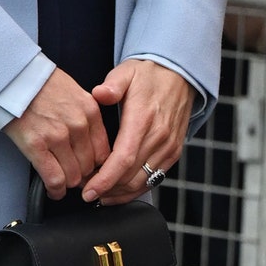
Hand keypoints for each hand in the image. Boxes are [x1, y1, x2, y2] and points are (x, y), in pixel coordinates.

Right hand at [4, 66, 108, 196]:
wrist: (14, 76)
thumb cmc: (40, 84)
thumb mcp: (75, 93)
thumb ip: (86, 117)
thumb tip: (89, 145)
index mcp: (90, 112)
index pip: (104, 152)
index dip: (96, 166)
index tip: (88, 170)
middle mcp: (78, 125)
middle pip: (89, 167)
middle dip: (81, 175)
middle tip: (71, 175)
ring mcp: (58, 136)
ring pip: (73, 176)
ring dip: (67, 182)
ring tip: (60, 182)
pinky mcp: (37, 145)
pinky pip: (54, 178)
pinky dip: (56, 190)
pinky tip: (54, 190)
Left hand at [83, 61, 193, 203]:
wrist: (180, 76)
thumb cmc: (149, 75)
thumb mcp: (127, 72)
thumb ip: (112, 85)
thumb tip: (99, 93)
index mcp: (143, 119)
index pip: (123, 159)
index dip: (104, 180)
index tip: (88, 191)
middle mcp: (159, 137)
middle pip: (130, 176)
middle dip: (106, 190)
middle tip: (85, 192)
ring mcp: (168, 148)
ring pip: (142, 182)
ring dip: (118, 193)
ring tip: (98, 193)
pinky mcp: (173, 153)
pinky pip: (153, 179)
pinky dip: (134, 190)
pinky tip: (117, 191)